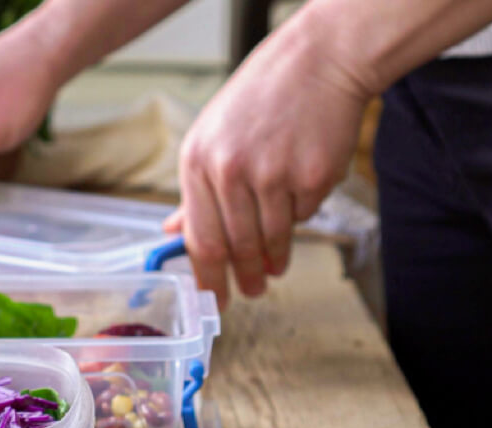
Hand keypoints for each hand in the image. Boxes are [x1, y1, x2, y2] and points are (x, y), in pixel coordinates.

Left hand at [165, 22, 370, 307]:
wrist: (318, 62)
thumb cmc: (261, 100)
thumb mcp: (212, 137)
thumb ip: (196, 191)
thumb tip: (173, 231)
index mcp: (197, 163)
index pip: (200, 240)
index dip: (208, 279)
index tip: (216, 300)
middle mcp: (229, 171)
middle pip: (237, 248)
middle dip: (245, 277)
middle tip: (252, 291)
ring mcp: (272, 174)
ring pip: (273, 238)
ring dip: (275, 257)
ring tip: (277, 264)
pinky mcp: (311, 176)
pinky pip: (304, 215)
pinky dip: (301, 213)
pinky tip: (299, 190)